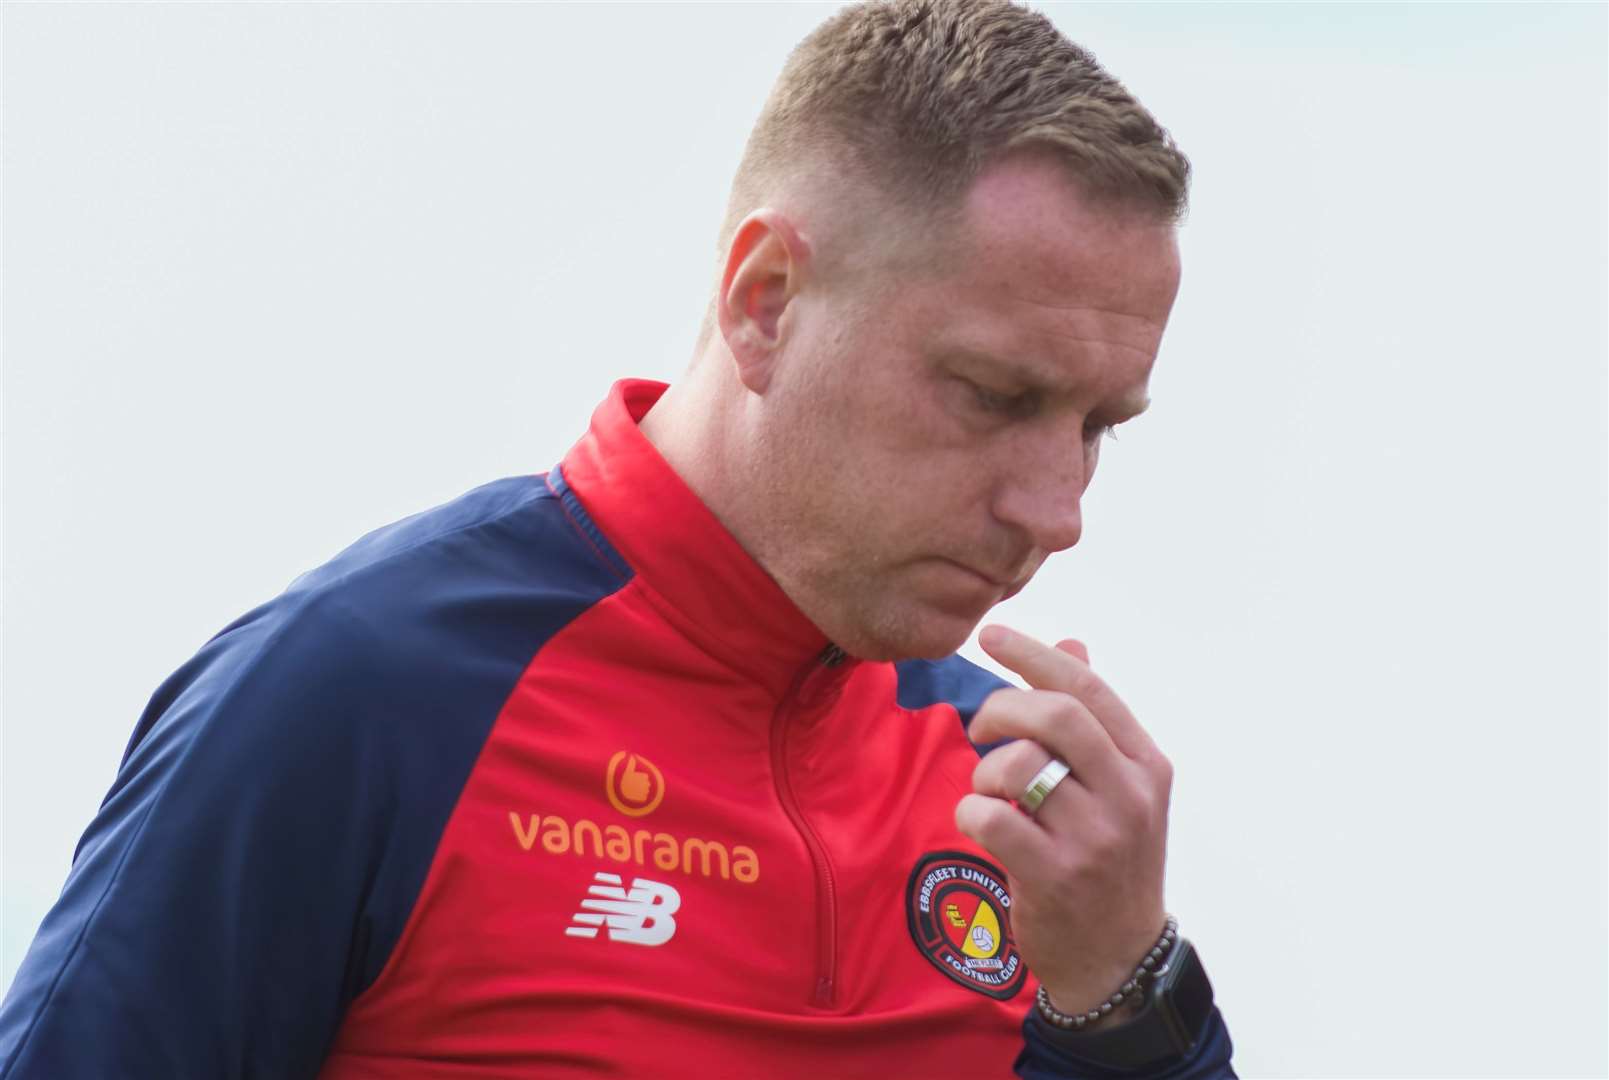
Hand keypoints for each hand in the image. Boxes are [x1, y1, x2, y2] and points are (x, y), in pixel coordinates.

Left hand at [955, 624, 1172, 1017]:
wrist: (1118, 959)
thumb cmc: (1108, 860)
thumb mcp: (1117, 788)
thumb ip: (1093, 719)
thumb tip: (1073, 644)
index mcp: (1146, 764)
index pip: (1088, 690)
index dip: (1034, 656)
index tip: (991, 634)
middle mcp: (1129, 796)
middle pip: (1056, 717)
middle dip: (1002, 708)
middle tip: (980, 728)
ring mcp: (1096, 839)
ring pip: (1020, 766)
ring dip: (986, 771)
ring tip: (989, 791)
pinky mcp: (1057, 877)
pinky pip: (992, 819)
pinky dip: (972, 811)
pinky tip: (982, 824)